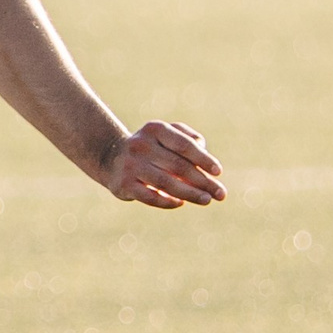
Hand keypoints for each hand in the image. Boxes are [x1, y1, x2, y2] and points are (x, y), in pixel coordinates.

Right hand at [100, 121, 224, 207]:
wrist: (112, 158)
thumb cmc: (151, 147)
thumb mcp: (167, 135)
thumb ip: (190, 140)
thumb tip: (206, 159)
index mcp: (155, 129)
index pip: (184, 145)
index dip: (203, 159)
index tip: (218, 172)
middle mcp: (141, 145)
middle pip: (178, 166)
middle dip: (202, 181)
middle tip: (220, 194)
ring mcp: (130, 165)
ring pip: (166, 182)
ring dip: (190, 193)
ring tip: (206, 200)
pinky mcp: (123, 184)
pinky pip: (150, 196)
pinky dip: (167, 202)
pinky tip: (181, 203)